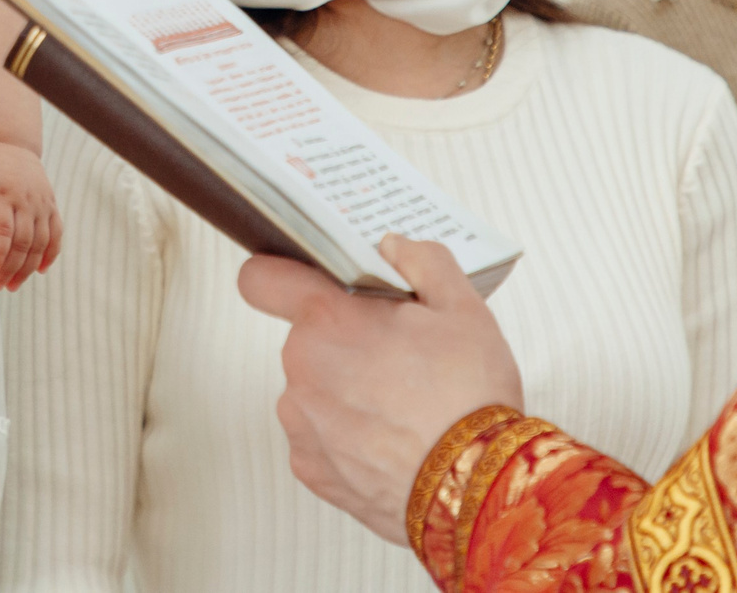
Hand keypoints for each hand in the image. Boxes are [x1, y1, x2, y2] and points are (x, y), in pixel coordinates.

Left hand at [0, 141, 60, 289]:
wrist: (8, 141)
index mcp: (0, 195)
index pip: (2, 231)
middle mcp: (25, 199)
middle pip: (23, 242)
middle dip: (10, 268)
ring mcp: (41, 202)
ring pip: (41, 242)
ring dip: (28, 267)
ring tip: (13, 284)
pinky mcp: (51, 204)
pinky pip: (56, 233)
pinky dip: (51, 253)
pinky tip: (40, 270)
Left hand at [235, 235, 522, 540]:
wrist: (476, 489)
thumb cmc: (469, 396)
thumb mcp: (462, 308)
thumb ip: (421, 260)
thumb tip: (392, 246)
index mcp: (327, 319)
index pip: (261, 279)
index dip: (279, 276)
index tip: (302, 283)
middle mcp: (301, 368)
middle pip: (306, 338)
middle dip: (343, 340)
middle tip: (398, 355)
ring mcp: (301, 423)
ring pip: (313, 390)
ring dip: (345, 391)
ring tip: (402, 407)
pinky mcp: (311, 469)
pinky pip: (320, 438)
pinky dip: (347, 438)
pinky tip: (392, 442)